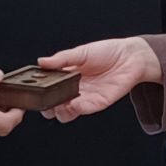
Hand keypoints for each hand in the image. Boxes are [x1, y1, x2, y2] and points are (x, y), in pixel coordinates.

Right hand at [38, 37, 161, 121]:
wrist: (130, 57)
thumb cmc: (107, 52)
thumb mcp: (81, 52)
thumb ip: (61, 59)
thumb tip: (41, 62)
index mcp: (66, 76)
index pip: (47, 89)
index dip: (40, 92)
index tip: (34, 90)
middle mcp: (73, 90)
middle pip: (53, 106)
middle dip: (46, 107)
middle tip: (44, 100)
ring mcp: (84, 98)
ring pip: (65, 113)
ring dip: (58, 111)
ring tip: (57, 102)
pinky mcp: (97, 103)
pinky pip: (82, 110)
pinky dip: (74, 109)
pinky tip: (72, 103)